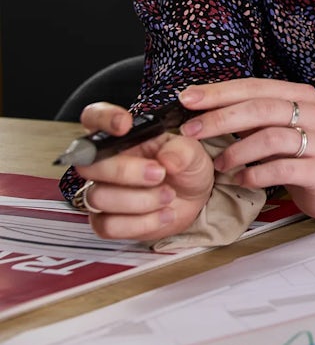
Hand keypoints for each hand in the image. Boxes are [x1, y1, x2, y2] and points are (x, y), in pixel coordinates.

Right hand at [71, 102, 213, 241]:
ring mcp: (101, 193)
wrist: (194, 201)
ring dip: (140, 200)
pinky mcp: (106, 222)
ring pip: (99, 197)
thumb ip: (183, 150)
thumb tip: (167, 158)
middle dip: (126, 171)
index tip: (124, 125)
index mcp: (122, 137)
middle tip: (160, 173)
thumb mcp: (194, 153)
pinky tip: (164, 215)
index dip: (102, 119)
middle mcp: (105, 163)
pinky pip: (108, 226)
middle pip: (90, 165)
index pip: (93, 118)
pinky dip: (141, 223)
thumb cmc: (186, 168)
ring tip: (169, 196)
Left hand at [178, 79, 314, 219]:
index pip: (256, 86)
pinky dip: (254, 175)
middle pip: (262, 108)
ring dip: (236, 152)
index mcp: (302, 95)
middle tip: (190, 132)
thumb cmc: (294, 153)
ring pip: (271, 138)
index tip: (186, 99)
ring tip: (218, 164)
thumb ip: (246, 116)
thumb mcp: (273, 128)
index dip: (220, 92)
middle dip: (221, 118)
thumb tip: (196, 106)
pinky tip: (240, 180)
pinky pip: (282, 169)